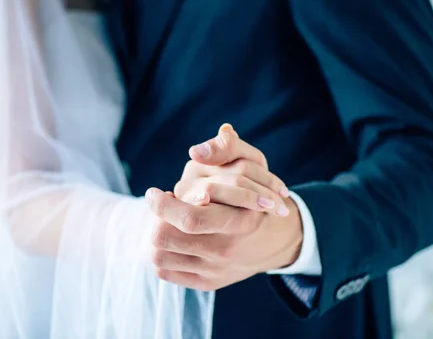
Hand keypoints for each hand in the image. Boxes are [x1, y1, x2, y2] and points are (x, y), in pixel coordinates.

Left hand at [147, 124, 302, 290]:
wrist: (278, 239)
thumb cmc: (259, 195)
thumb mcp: (253, 164)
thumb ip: (227, 149)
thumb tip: (196, 151)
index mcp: (237, 220)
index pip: (190, 218)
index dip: (162, 204)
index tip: (154, 192)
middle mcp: (225, 249)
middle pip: (166, 239)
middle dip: (155, 218)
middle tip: (158, 203)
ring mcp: (215, 270)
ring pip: (160, 257)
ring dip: (156, 234)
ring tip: (164, 220)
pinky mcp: (208, 283)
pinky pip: (166, 272)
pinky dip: (161, 254)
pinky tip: (171, 238)